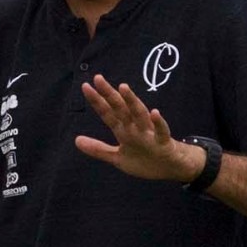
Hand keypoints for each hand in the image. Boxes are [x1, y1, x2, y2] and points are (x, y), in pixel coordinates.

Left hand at [75, 74, 202, 181]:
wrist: (170, 168)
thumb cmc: (145, 159)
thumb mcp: (117, 158)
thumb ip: (98, 149)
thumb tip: (76, 140)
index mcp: (123, 130)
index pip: (107, 113)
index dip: (96, 101)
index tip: (85, 87)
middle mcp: (134, 127)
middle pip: (120, 108)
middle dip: (109, 94)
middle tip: (98, 78)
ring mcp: (149, 133)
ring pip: (139, 114)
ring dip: (132, 101)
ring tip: (123, 88)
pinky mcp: (163, 142)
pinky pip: (161, 131)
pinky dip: (158, 123)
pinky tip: (155, 113)